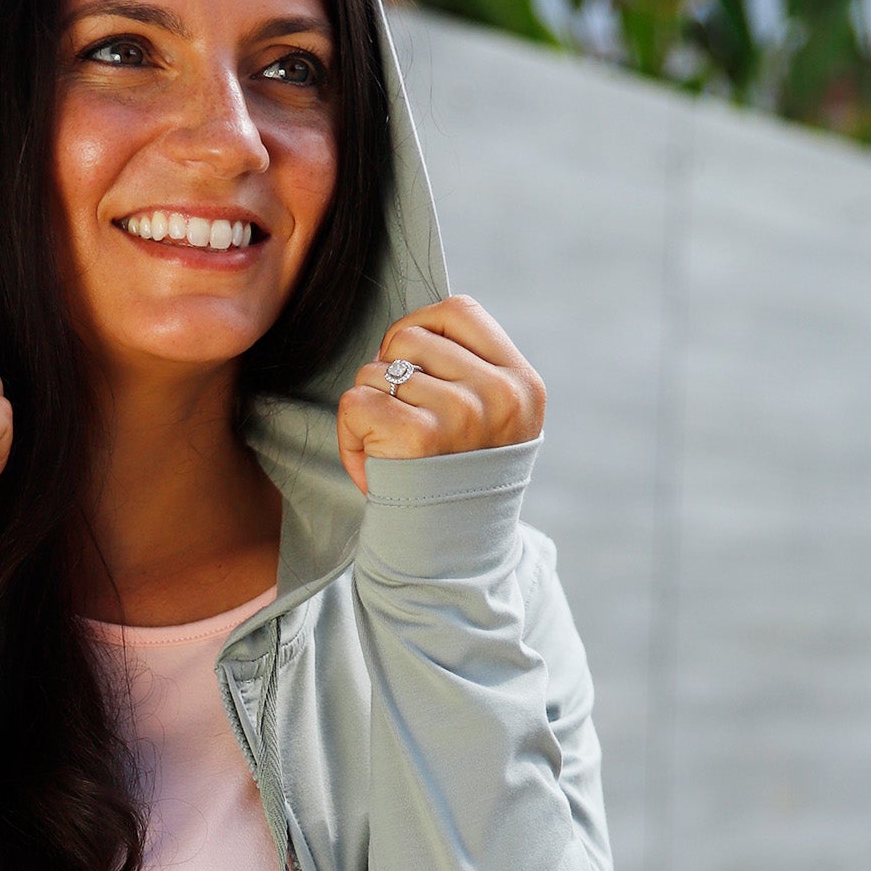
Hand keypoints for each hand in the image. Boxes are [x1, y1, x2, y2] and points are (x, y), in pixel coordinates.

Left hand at [335, 295, 544, 496]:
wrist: (449, 558)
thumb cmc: (457, 485)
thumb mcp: (491, 423)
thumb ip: (468, 373)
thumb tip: (407, 334)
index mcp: (521, 385)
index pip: (458, 312)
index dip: (420, 327)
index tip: (409, 365)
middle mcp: (497, 394)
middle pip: (408, 337)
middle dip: (387, 373)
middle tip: (397, 419)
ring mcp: (461, 413)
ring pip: (375, 370)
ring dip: (367, 408)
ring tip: (389, 450)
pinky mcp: (419, 436)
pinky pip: (356, 401)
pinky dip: (349, 434)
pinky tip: (371, 463)